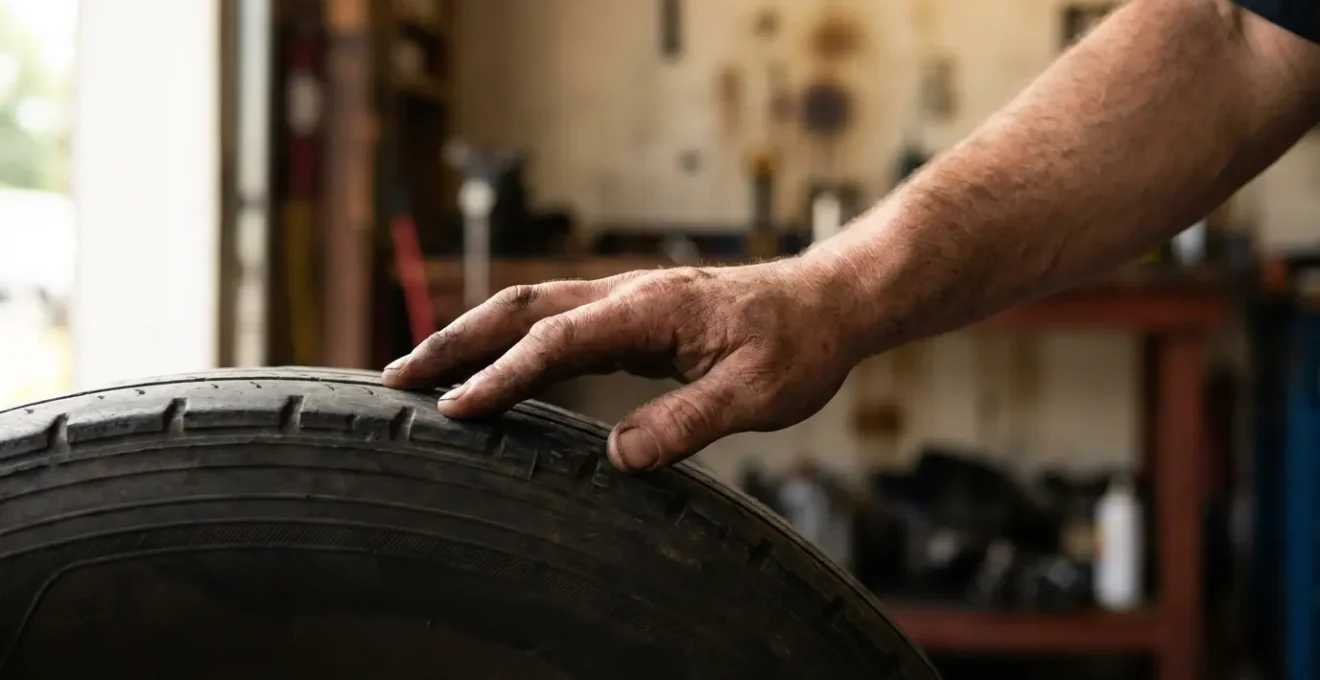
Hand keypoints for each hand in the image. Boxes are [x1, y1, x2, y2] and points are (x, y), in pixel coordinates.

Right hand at [381, 259, 863, 471]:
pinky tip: (492, 369)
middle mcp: (627, 294)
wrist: (827, 302)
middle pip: (521, 309)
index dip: (503, 376)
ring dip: (473, 337)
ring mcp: (625, 301)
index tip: (455, 408)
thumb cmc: (798, 344)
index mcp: (651, 308)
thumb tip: (618, 456)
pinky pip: (554, 322)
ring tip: (420, 372)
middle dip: (455, 342)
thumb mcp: (756, 394)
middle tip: (396, 378)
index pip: (558, 340)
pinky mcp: (630, 316)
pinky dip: (509, 341)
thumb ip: (688, 421)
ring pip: (531, 309)